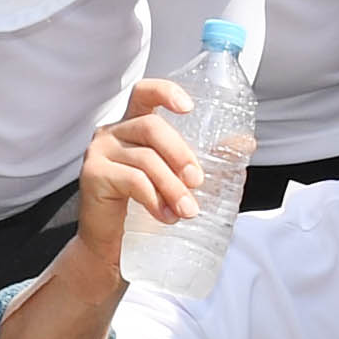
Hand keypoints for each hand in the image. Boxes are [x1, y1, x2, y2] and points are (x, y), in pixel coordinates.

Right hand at [71, 75, 197, 272]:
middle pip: (151, 127)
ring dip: (172, 186)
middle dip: (180, 153)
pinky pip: (131, 180)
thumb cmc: (144, 206)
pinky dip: (154, 199)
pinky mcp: (93, 176)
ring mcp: (99, 152)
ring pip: (145, 159)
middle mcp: (112, 132)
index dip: (165, 93)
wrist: (112, 245)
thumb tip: (245, 142)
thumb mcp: (178, 177)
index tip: (188, 108)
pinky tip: (165, 215)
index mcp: (133, 125)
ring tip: (186, 210)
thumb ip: (207, 158)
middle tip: (197, 181)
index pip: (145, 93)